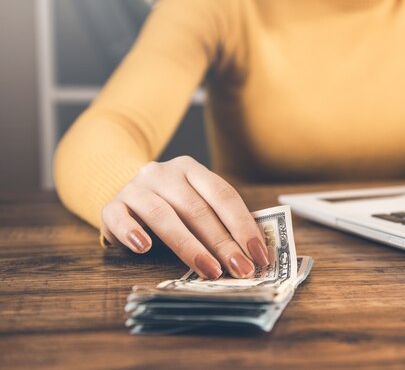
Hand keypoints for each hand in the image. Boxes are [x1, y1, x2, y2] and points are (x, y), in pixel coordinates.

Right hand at [99, 156, 269, 279]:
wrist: (123, 195)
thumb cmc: (170, 208)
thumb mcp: (194, 205)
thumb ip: (218, 221)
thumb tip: (252, 254)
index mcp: (191, 169)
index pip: (223, 195)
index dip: (242, 225)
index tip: (258, 254)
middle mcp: (163, 173)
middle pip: (197, 209)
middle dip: (223, 243)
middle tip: (240, 269)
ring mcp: (135, 188)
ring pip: (163, 215)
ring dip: (189, 246)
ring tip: (209, 270)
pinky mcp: (111, 206)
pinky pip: (120, 218)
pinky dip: (133, 233)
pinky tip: (145, 248)